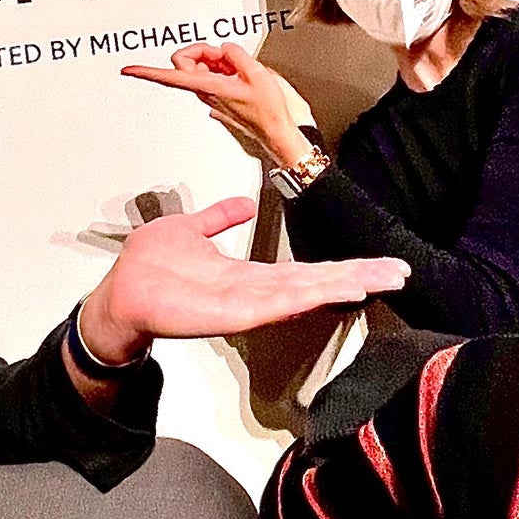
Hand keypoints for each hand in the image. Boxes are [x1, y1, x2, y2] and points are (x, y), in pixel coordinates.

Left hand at [77, 196, 407, 363]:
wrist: (119, 294)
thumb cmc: (149, 268)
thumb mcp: (190, 230)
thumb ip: (217, 218)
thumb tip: (244, 203)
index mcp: (248, 274)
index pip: (305, 269)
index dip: (342, 266)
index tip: (378, 261)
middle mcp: (254, 291)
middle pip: (316, 282)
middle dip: (358, 276)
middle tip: (399, 271)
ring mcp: (245, 305)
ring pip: (303, 294)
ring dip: (340, 286)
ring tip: (379, 279)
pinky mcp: (229, 315)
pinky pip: (271, 305)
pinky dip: (302, 298)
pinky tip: (328, 291)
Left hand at [122, 43, 311, 166]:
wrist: (279, 134)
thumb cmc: (269, 112)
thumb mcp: (257, 73)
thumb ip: (235, 55)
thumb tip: (224, 49)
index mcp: (209, 87)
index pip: (170, 76)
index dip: (147, 72)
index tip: (129, 70)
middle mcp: (206, 95)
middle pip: (186, 63)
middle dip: (200, 52)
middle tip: (223, 54)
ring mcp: (212, 99)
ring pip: (200, 70)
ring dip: (214, 61)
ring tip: (238, 66)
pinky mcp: (221, 101)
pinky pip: (213, 79)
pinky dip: (223, 72)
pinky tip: (240, 76)